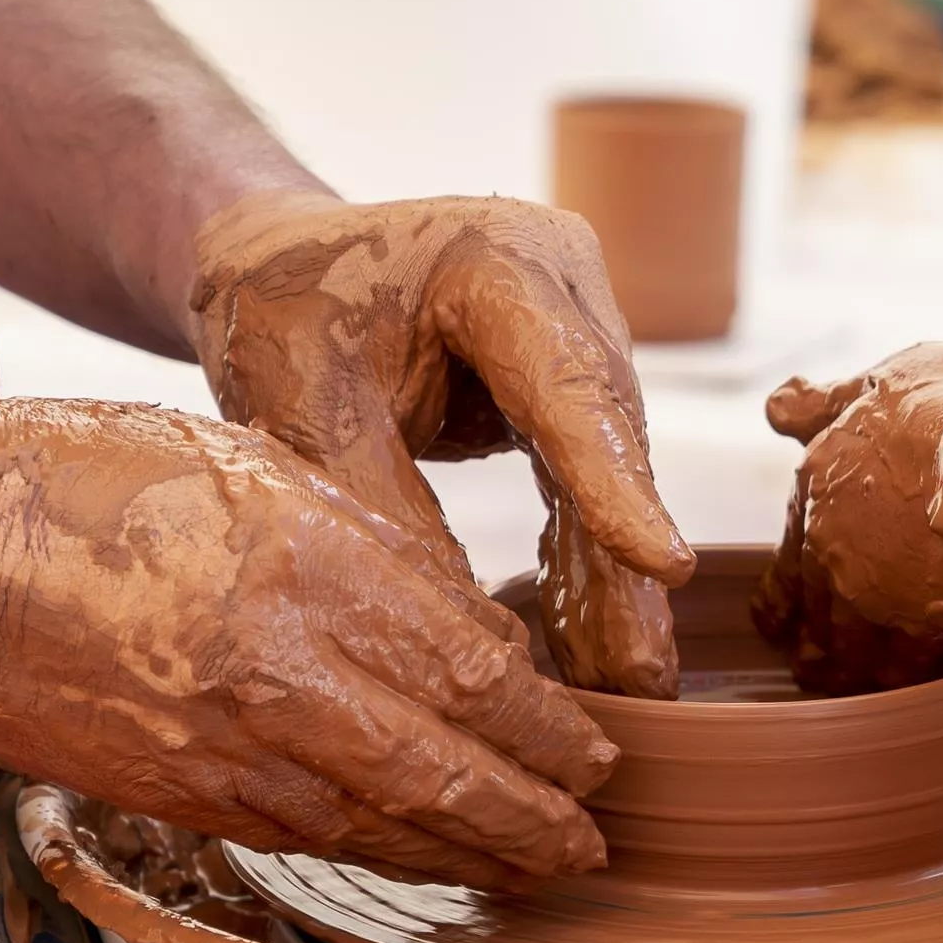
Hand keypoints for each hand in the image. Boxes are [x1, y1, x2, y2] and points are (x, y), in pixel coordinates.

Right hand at [0, 386, 619, 887]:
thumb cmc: (95, 479)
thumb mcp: (262, 465)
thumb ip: (374, 548)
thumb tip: (470, 635)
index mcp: (318, 566)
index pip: (475, 672)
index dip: (550, 729)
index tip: (600, 752)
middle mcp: (285, 666)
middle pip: (446, 770)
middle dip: (534, 817)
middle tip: (591, 842)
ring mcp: (227, 741)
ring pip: (380, 822)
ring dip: (469, 855)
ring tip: (531, 869)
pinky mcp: (176, 789)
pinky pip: (301, 836)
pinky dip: (375, 853)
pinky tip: (414, 857)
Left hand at [189, 192, 692, 696]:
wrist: (276, 258)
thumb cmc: (282, 311)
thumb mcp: (306, 406)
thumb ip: (383, 509)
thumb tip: (462, 639)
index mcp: (497, 258)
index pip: (568, 380)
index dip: (614, 479)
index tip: (665, 564)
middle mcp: (562, 285)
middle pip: (605, 435)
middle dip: (621, 561)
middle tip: (642, 675)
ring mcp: (575, 331)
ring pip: (607, 467)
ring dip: (612, 577)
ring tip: (630, 684)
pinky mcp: (565, 386)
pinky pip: (579, 479)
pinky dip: (580, 560)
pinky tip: (594, 647)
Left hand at [757, 342, 942, 693]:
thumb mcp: (878, 381)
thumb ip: (825, 402)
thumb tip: (777, 407)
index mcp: (815, 488)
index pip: (784, 560)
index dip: (782, 597)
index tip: (779, 622)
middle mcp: (828, 547)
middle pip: (812, 614)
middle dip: (814, 644)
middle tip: (816, 669)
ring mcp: (869, 590)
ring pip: (847, 647)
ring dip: (849, 669)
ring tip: (856, 686)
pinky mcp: (918, 622)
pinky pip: (902, 664)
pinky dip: (904, 675)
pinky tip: (911, 681)